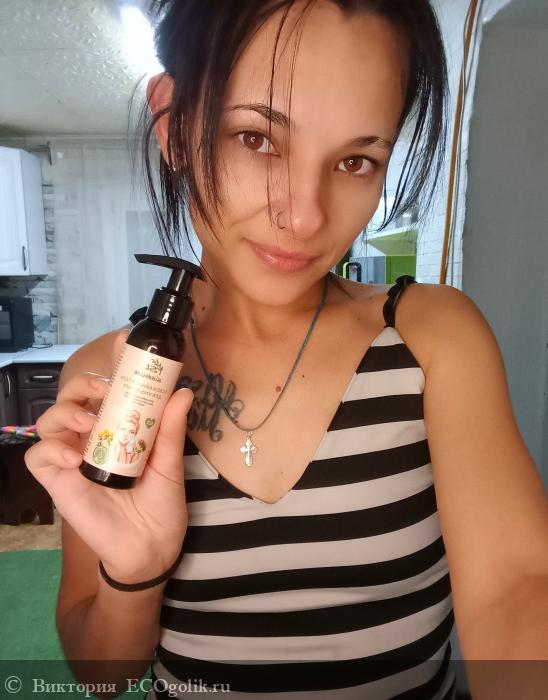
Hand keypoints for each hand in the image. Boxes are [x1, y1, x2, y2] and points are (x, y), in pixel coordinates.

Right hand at [25, 329, 192, 583]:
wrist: (150, 548)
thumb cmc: (161, 505)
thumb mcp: (169, 464)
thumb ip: (169, 429)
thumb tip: (183, 391)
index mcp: (121, 427)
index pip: (112, 387)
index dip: (114, 361)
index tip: (125, 339)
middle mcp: (94, 436)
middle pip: (74, 395)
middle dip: (85, 383)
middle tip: (105, 390)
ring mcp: (73, 457)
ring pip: (50, 418)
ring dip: (66, 410)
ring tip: (88, 421)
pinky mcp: (57, 480)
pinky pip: (38, 456)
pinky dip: (50, 449)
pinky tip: (73, 457)